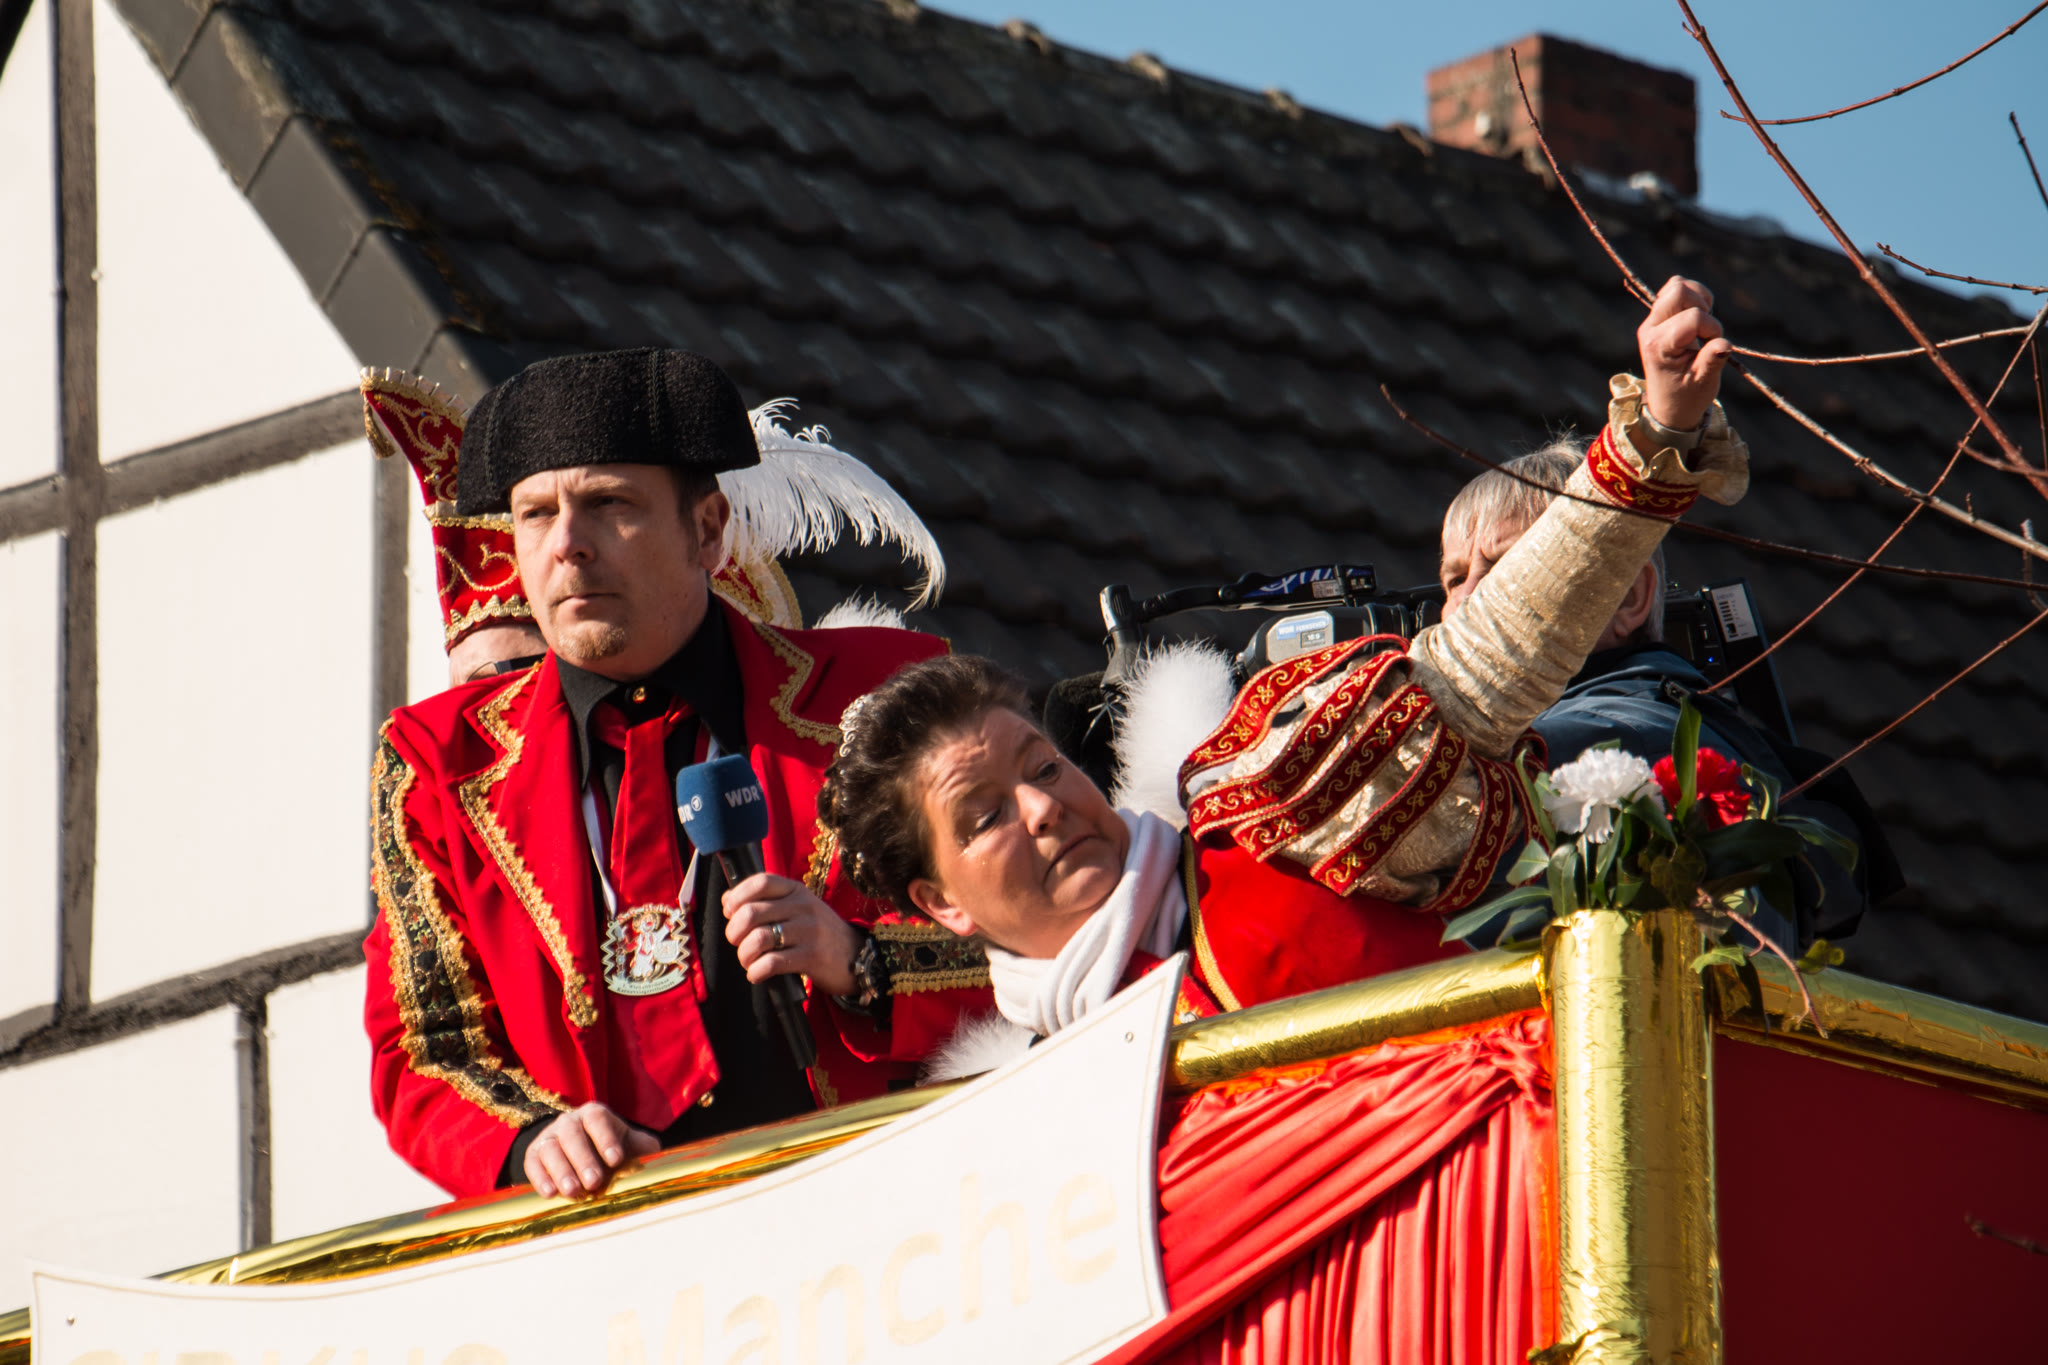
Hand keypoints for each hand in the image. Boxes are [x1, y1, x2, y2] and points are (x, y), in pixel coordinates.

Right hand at [523, 1101, 658, 1198]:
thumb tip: (656, 1150)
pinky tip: (550, 1194)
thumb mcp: (627, 1143)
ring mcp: (549, 1137)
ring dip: (561, 1170)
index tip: (616, 1159)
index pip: (597, 1119)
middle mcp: (569, 1122)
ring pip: (550, 1149)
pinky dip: (539, 1178)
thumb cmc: (608, 1148)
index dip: (605, 1137)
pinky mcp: (533, 1155)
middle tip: (594, 1182)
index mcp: (594, 1115)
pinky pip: (532, 1163)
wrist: (578, 1153)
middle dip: (583, 1159)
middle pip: (572, 1135)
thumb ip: (641, 1146)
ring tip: (573, 1192)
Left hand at [723, 873, 860, 996]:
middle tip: (737, 942)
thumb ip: (766, 901)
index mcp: (796, 890)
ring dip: (744, 955)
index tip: (730, 913)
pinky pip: (772, 963)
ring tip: (748, 962)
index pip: (760, 882)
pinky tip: (757, 974)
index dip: (737, 897)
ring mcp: (809, 931)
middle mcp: (803, 906)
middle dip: (734, 932)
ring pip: (759, 939)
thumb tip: (727, 900)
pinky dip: (756, 971)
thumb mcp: (798, 908)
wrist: (857, 955)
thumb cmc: (818, 932)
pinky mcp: (812, 957)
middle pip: (751, 913)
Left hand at [1636, 276, 1731, 432]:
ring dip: (1699, 298)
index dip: (1711, 328)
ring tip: (1703, 323)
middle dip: (1702, 306)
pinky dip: (1694, 295)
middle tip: (1706, 330)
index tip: (1711, 346)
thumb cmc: (1686, 396)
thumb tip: (1725, 344)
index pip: (1692, 317)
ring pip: (1677, 285)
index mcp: (1659, 345)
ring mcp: (1652, 320)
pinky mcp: (1659, 315)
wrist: (1669, 405)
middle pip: (1678, 291)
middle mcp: (1651, 328)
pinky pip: (1676, 287)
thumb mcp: (1703, 383)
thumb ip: (1712, 361)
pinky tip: (1699, 317)